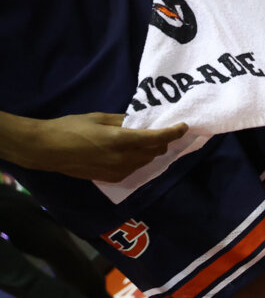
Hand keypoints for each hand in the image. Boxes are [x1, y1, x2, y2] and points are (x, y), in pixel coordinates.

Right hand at [4, 113, 186, 182]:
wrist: (48, 150)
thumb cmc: (70, 128)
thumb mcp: (98, 118)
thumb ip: (121, 121)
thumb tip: (138, 122)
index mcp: (121, 141)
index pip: (157, 138)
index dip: (173, 132)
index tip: (183, 127)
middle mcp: (125, 159)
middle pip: (155, 151)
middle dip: (162, 141)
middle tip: (161, 131)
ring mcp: (119, 171)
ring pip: (146, 161)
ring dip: (150, 151)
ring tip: (145, 141)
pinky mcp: (112, 179)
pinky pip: (134, 169)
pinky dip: (137, 160)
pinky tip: (130, 152)